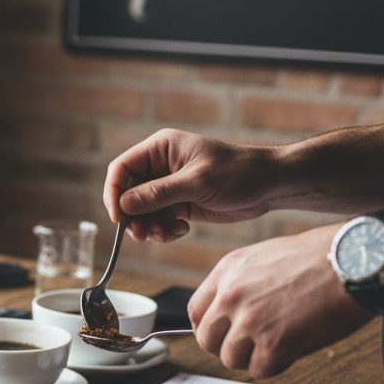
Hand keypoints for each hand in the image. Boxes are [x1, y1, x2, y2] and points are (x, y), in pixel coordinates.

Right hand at [103, 129, 279, 242]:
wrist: (269, 186)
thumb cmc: (239, 173)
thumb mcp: (197, 183)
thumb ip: (159, 194)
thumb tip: (125, 204)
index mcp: (160, 149)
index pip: (121, 168)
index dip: (113, 192)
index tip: (118, 216)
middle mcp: (159, 167)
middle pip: (127, 194)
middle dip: (133, 216)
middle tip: (143, 234)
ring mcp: (168, 187)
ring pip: (141, 212)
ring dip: (148, 228)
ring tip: (167, 234)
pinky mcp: (178, 205)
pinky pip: (157, 221)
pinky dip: (163, 231)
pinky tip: (182, 230)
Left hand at [188, 224, 371, 377]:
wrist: (355, 261)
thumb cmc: (321, 257)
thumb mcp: (265, 257)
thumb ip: (240, 283)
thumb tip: (226, 311)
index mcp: (227, 272)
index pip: (196, 312)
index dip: (209, 328)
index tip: (224, 334)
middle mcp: (231, 297)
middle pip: (207, 341)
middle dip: (227, 347)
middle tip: (251, 345)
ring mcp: (250, 321)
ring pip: (230, 359)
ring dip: (252, 358)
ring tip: (278, 344)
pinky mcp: (274, 343)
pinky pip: (260, 370)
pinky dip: (276, 365)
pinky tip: (293, 350)